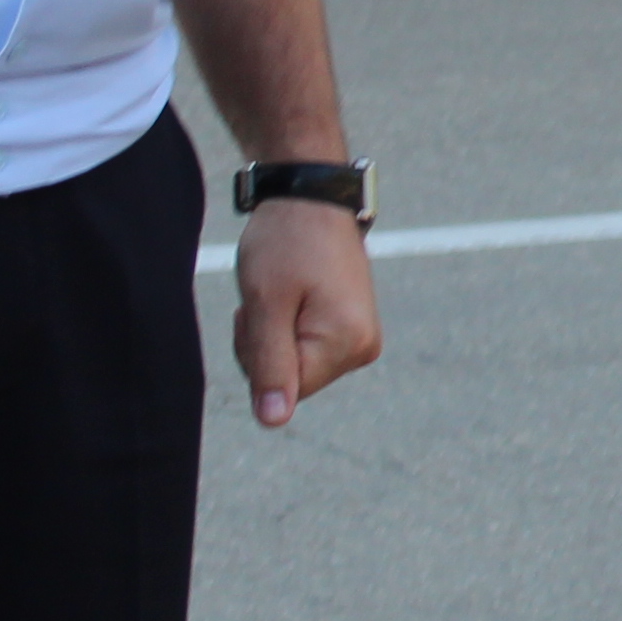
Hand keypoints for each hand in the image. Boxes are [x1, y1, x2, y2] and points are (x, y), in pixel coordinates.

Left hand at [232, 197, 382, 427]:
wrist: (310, 200)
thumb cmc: (285, 243)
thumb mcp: (266, 303)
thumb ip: (270, 364)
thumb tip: (273, 421)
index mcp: (347, 342)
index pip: (285, 389)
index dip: (257, 354)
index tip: (259, 310)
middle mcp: (364, 347)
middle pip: (293, 381)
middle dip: (265, 347)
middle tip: (269, 298)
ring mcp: (362, 340)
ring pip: (296, 367)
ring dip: (274, 336)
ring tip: (282, 292)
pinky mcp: (352, 330)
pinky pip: (306, 351)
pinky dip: (287, 329)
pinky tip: (292, 297)